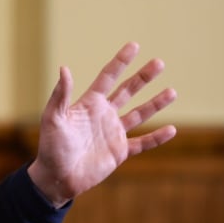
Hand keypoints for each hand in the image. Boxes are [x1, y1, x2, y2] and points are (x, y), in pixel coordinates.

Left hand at [28, 42, 176, 207]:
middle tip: (159, 63)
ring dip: (155, 103)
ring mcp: (113, 132)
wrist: (57, 176)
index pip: (108, 77)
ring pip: (139, 114)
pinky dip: (156, 137)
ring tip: (172, 91)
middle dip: (143, 77)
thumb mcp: (53, 118)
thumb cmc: (51, 146)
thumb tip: (64, 68)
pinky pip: (142, 143)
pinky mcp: (119, 152)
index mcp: (89, 103)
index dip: (120, 62)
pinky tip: (171, 129)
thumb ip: (61, 94)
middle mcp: (104, 114)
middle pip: (127, 91)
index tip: (134, 45)